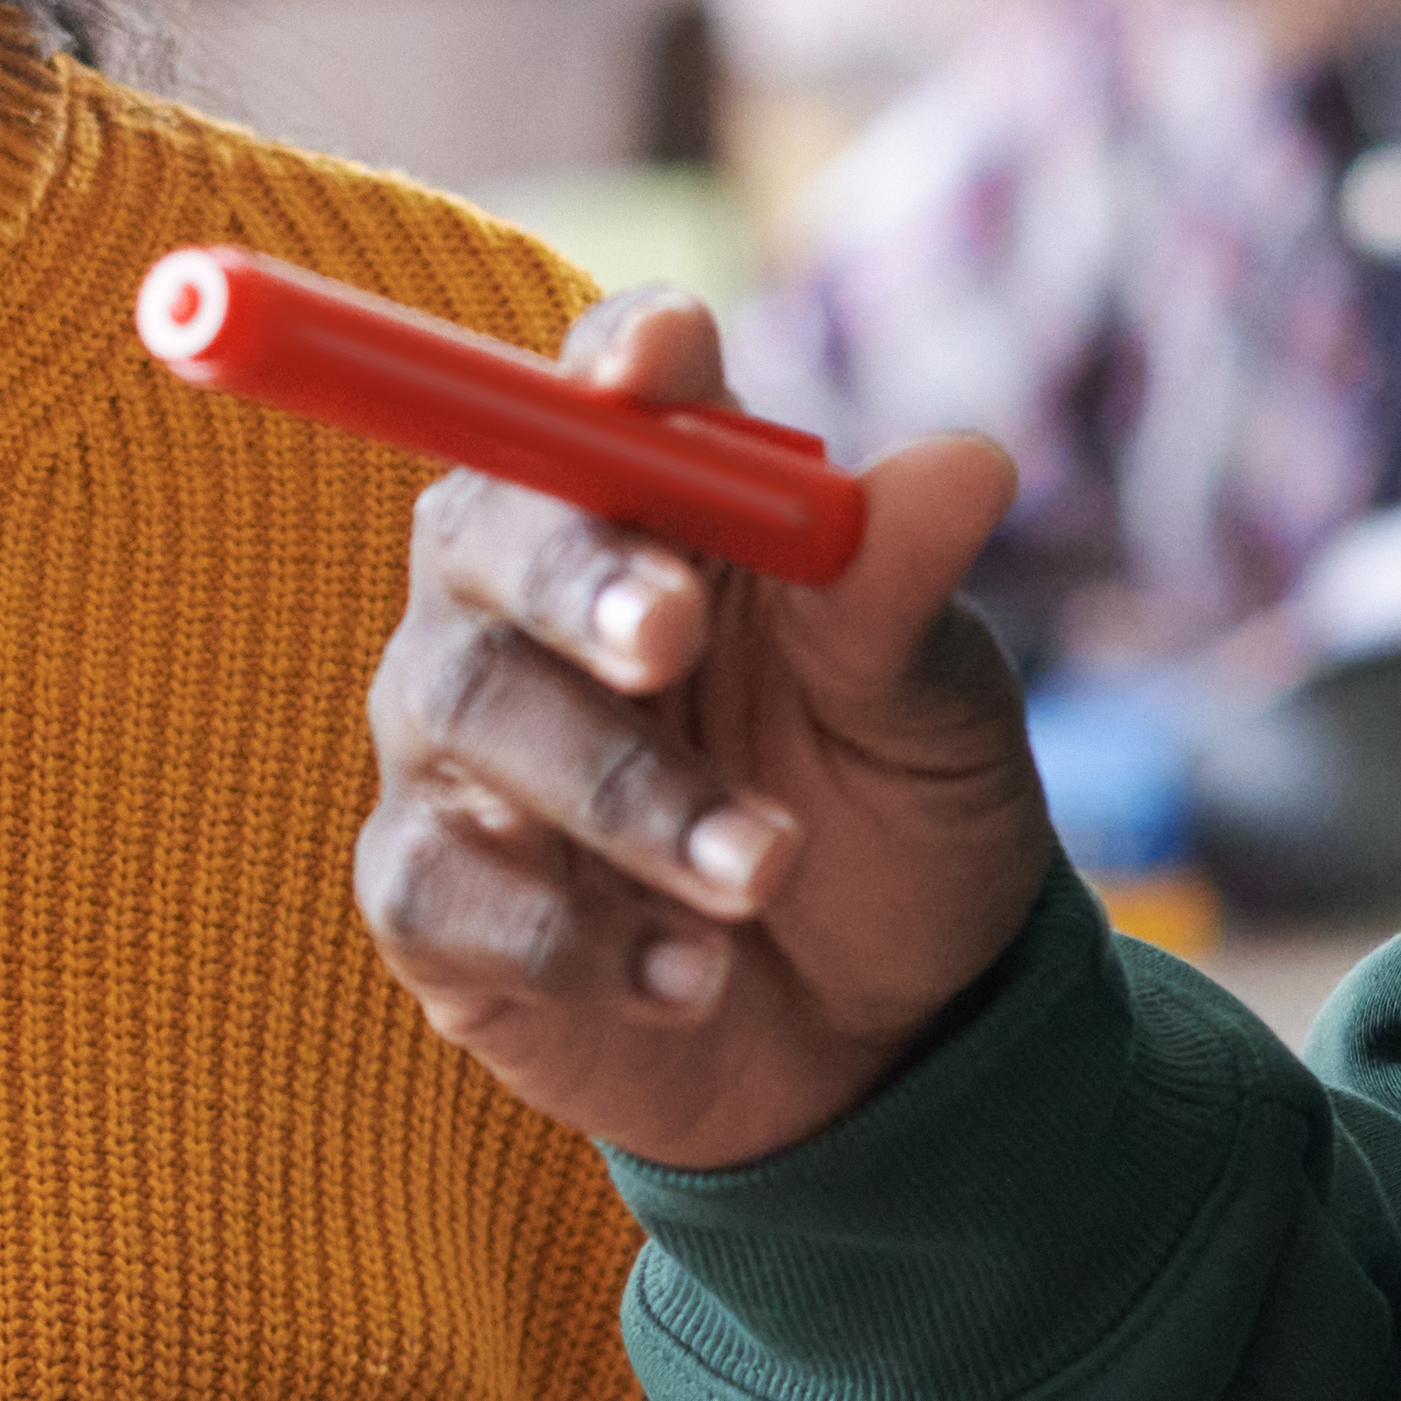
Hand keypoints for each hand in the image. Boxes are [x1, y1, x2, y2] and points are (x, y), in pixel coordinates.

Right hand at [354, 287, 1043, 1174]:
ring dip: (625, 793)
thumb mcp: (930, 712)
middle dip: (573, 573)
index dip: (614, 360)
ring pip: (474, 712)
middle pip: (485, 527)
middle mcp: (524, 597)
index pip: (604, 390)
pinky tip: (695, 975)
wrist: (882, 1039)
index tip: (655, 363)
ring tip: (764, 873)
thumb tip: (970, 462)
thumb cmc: (893, 823)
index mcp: (661, 509)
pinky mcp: (430, 893)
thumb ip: (903, 592)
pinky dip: (580, 937)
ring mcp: (462, 745)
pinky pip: (446, 886)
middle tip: (668, 634)